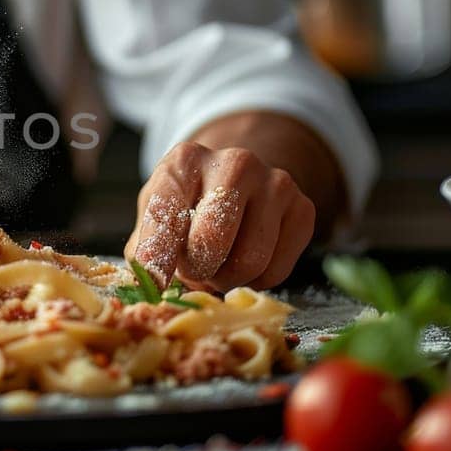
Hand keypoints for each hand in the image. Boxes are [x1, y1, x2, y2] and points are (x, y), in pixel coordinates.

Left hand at [123, 141, 315, 290]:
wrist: (237, 182)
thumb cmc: (187, 205)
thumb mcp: (155, 216)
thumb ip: (146, 251)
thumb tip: (146, 289)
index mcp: (185, 161)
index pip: (167, 216)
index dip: (158, 257)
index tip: (156, 282)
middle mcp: (234, 163)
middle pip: (212, 242)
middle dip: (197, 271)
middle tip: (193, 270)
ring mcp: (275, 182)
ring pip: (250, 262)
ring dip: (226, 279)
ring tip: (217, 264)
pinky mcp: (303, 208)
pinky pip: (277, 271)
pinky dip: (255, 281)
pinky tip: (243, 260)